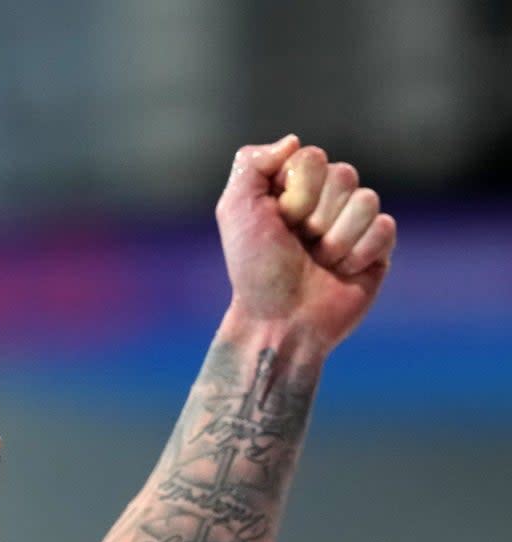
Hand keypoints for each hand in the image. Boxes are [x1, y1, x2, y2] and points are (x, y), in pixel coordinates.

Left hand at [216, 135, 396, 351]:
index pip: (313, 158)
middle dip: (315, 217)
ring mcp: (355, 225)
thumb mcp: (236, 210)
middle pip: (344, 174)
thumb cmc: (254, 270)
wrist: (277, 321)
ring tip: (318, 263)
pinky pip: (385, 228)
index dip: (296, 192)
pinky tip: (341, 272)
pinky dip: (358, 253)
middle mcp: (327, 201)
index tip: (279, 222)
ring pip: (367, 200)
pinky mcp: (377, 250)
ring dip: (335, 239)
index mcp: (296, 188)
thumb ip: (251, 163)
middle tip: (299, 246)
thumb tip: (292, 141)